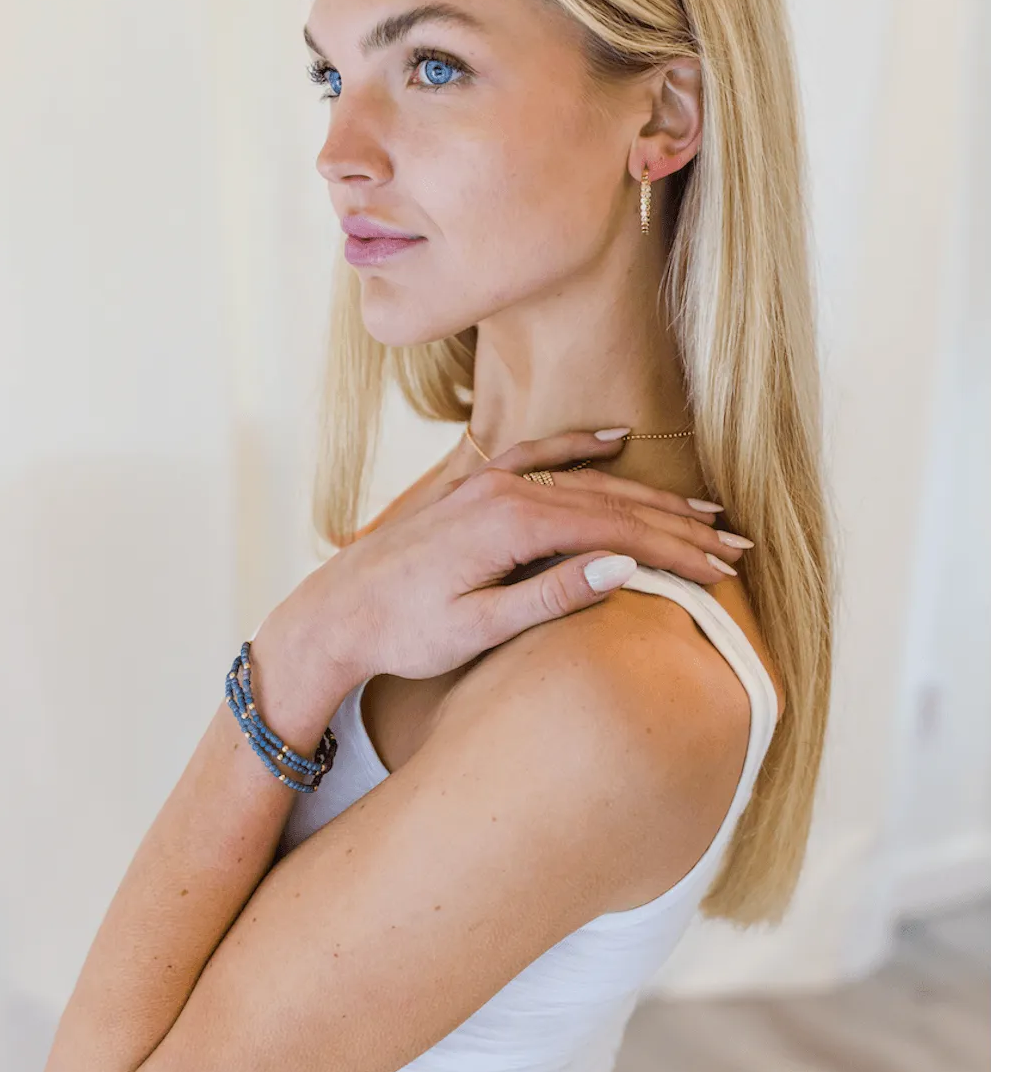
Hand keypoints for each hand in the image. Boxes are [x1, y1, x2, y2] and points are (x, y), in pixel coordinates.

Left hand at [287, 429, 751, 682]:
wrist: (337, 611)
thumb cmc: (403, 630)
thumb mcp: (478, 626)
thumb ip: (551, 594)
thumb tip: (623, 565)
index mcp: (511, 524)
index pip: (616, 531)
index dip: (675, 551)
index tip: (723, 569)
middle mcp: (504, 490)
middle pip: (612, 502)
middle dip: (679, 525)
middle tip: (735, 544)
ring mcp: (487, 482)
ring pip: (586, 481)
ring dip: (646, 494)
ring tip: (700, 510)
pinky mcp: (474, 486)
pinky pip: (538, 454)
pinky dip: (581, 447)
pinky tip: (613, 440)